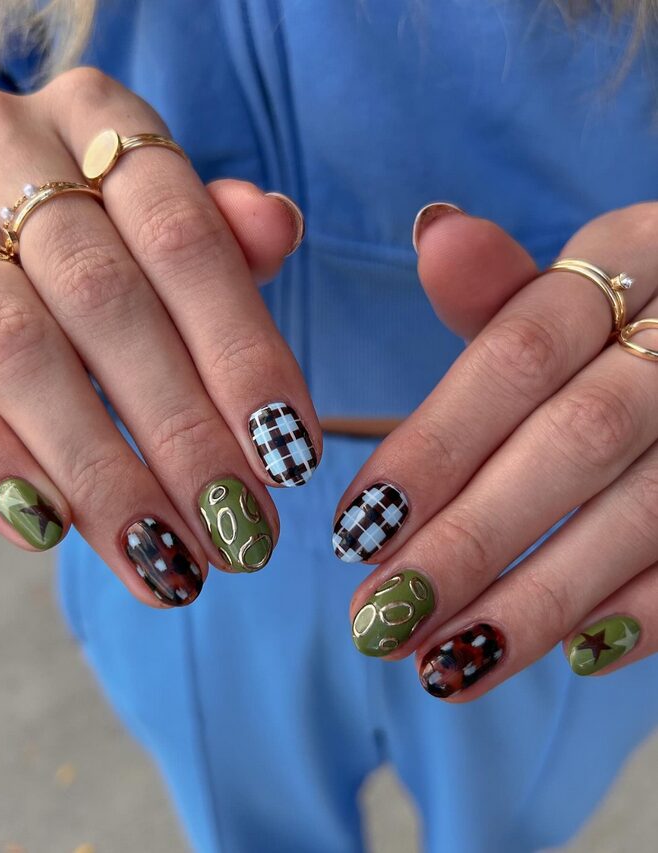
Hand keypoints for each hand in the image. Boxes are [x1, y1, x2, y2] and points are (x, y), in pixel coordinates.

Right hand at [0, 67, 319, 605]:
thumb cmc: (104, 219)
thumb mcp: (163, 207)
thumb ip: (221, 230)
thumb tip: (277, 227)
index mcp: (97, 121)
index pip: (187, 240)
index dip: (242, 354)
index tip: (292, 458)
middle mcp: (7, 152)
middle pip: (105, 304)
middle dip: (181, 432)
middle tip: (240, 533)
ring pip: (18, 354)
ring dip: (99, 471)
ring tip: (167, 562)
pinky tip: (53, 532)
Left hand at [338, 202, 657, 697]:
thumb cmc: (635, 316)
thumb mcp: (580, 281)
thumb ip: (503, 288)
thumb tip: (435, 234)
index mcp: (635, 255)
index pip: (515, 354)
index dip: (432, 448)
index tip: (355, 531)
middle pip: (575, 441)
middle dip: (471, 541)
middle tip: (381, 621)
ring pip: (641, 513)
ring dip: (540, 600)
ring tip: (447, 666)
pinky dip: (647, 611)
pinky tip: (575, 656)